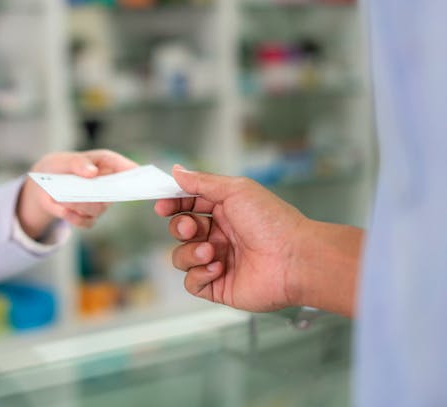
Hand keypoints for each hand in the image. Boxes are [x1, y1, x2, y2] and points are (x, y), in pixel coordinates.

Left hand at [17, 149, 137, 237]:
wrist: (43, 183)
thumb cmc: (60, 166)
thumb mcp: (65, 160)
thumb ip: (78, 163)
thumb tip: (92, 172)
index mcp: (107, 164)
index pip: (128, 168)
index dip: (135, 173)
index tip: (139, 178)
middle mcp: (108, 185)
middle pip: (116, 193)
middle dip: (105, 194)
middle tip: (92, 193)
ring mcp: (100, 202)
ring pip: (98, 208)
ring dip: (81, 205)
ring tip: (65, 199)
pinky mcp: (88, 216)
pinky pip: (86, 222)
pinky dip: (74, 217)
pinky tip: (64, 210)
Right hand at [154, 165, 309, 312]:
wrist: (295, 260)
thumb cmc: (273, 222)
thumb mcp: (235, 190)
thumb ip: (201, 182)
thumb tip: (176, 171)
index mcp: (225, 211)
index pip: (188, 205)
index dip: (173, 205)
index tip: (162, 205)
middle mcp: (220, 236)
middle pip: (181, 231)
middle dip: (181, 228)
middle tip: (192, 228)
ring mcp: (218, 261)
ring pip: (181, 257)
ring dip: (190, 252)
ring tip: (212, 252)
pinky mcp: (219, 286)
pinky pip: (191, 282)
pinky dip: (199, 274)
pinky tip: (217, 268)